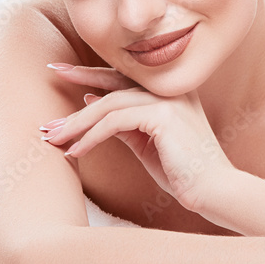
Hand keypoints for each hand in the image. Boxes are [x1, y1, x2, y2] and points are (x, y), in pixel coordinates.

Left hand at [41, 64, 236, 211]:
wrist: (215, 190)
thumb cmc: (182, 171)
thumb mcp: (146, 143)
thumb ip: (123, 123)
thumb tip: (89, 101)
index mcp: (168, 90)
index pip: (123, 76)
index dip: (90, 73)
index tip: (61, 73)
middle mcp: (169, 88)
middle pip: (112, 82)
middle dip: (76, 83)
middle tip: (49, 84)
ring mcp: (168, 99)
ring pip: (109, 104)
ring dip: (77, 123)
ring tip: (55, 139)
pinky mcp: (164, 115)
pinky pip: (115, 122)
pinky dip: (91, 137)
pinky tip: (77, 152)